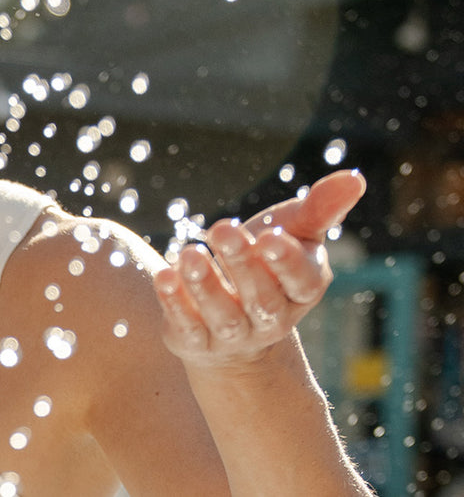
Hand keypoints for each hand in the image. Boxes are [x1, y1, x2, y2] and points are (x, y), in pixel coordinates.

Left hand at [152, 170, 365, 367]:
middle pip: (261, 298)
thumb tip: (354, 178)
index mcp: (301, 290)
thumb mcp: (292, 231)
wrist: (234, 320)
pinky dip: (175, 303)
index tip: (269, 236)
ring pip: (224, 316)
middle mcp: (271, 319)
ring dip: (206, 286)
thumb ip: (320, 208)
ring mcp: (234, 335)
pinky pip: (187, 327)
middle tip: (221, 228)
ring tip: (190, 253)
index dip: (287, 262)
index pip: (302, 282)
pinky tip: (165, 275)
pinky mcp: (197, 341)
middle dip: (242, 264)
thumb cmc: (266, 263)